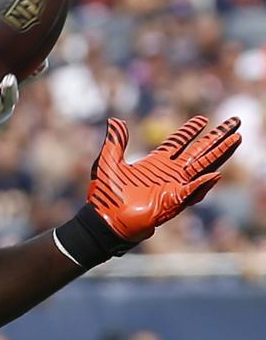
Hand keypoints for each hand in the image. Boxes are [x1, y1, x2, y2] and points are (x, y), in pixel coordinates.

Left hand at [88, 116, 240, 241]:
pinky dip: (202, 184)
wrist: (104, 219)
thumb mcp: (108, 162)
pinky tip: (215, 174)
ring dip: (219, 154)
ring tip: (235, 139)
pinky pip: (191, 191)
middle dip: (215, 137)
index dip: (189, 131)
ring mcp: (173, 187)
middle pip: (198, 152)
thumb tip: (115, 121)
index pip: (177, 143)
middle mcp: (168, 173)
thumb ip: (115, 142)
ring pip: (202, 167)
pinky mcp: (172, 202)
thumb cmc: (105, 194)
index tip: (201, 119)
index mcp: (154, 163)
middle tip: (233, 122)